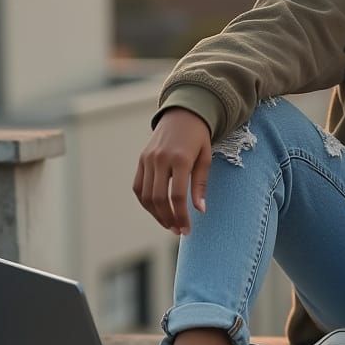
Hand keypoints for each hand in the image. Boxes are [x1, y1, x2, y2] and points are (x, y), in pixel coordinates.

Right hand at [133, 108, 212, 235]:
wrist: (183, 114)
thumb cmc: (199, 138)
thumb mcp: (206, 158)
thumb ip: (200, 184)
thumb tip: (200, 210)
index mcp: (180, 158)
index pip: (177, 196)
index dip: (181, 216)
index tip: (187, 230)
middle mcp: (160, 159)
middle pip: (158, 199)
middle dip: (168, 219)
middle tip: (178, 230)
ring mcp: (148, 159)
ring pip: (145, 196)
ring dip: (155, 214)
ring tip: (168, 223)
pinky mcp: (141, 159)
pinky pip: (138, 186)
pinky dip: (145, 202)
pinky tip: (157, 210)